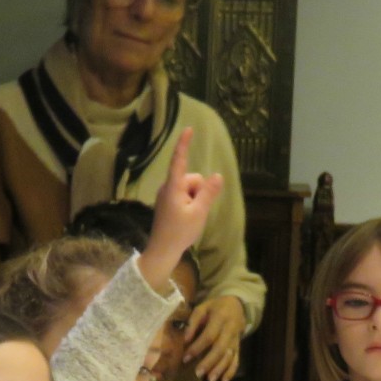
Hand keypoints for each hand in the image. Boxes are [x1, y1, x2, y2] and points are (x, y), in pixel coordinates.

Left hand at [139, 128, 221, 293]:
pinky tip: (187, 219)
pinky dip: (190, 204)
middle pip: (192, 178)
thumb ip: (209, 193)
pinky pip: (185, 196)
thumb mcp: (199, 213)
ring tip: (191, 217)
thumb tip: (218, 175)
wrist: (162, 251)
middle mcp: (167, 187)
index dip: (184, 144)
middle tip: (196, 212)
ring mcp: (166, 195)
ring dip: (196, 199)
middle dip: (199, 190)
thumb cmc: (179, 232)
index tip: (188, 129)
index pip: (179, 160)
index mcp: (173, 187)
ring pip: (190, 188)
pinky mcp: (167, 203)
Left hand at [182, 295, 244, 380]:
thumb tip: (185, 340)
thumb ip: (193, 322)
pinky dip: (231, 372)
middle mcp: (230, 330)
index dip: (197, 347)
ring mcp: (236, 339)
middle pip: (220, 348)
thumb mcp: (203, 307)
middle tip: (198, 373)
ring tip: (210, 380)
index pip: (209, 335)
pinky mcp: (239, 346)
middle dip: (209, 362)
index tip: (186, 358)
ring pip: (229, 356)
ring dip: (220, 369)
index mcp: (220, 318)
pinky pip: (237, 360)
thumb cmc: (215, 307)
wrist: (237, 305)